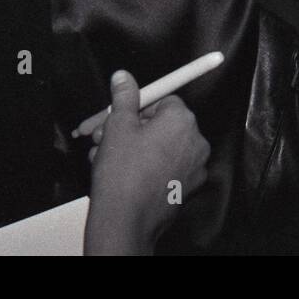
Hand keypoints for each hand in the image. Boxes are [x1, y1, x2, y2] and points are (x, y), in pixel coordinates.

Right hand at [83, 70, 210, 254]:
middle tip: (101, 135)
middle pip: (161, 123)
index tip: (119, 115)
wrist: (125, 222)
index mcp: (182, 120)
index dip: (137, 106)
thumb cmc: (122, 174)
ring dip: (131, 148)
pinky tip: (119, 173)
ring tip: (102, 156)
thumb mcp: (117, 126)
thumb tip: (124, 77)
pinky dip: (145, 167)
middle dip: (130, 128)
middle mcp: (196, 141)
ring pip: (160, 147)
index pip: (164, 99)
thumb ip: (124, 97)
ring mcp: (194, 167)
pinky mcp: (187, 188)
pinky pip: (166, 168)